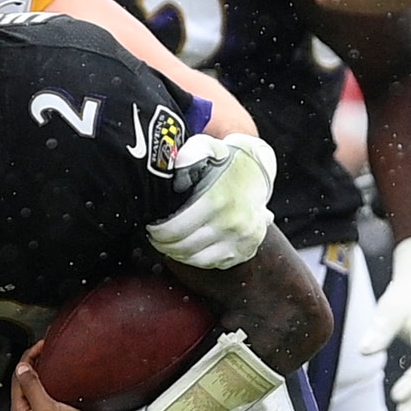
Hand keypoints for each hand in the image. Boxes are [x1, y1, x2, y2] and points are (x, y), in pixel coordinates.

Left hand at [8, 356, 115, 410]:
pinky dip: (50, 380)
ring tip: (51, 357)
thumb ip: (31, 388)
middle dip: (33, 362)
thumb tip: (21, 367)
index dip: (27, 359)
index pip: (17, 379)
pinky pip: (46, 392)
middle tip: (45, 349)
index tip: (40, 346)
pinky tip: (59, 375)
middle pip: (24, 381)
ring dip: (42, 370)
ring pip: (35, 386)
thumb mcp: (47, 410)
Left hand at [146, 133, 277, 270]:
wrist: (258, 167)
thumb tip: (173, 171)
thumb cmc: (225, 159)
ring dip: (178, 254)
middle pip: (184, 247)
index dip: (157, 232)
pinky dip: (197, 259)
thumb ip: (186, 155)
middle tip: (156, 237)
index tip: (151, 227)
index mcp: (218, 200)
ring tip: (170, 243)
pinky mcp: (246, 249)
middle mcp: (233, 223)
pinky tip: (189, 247)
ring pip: (197, 259)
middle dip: (164, 244)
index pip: (175, 230)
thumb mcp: (205, 147)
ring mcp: (242, 239)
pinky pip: (213, 263)